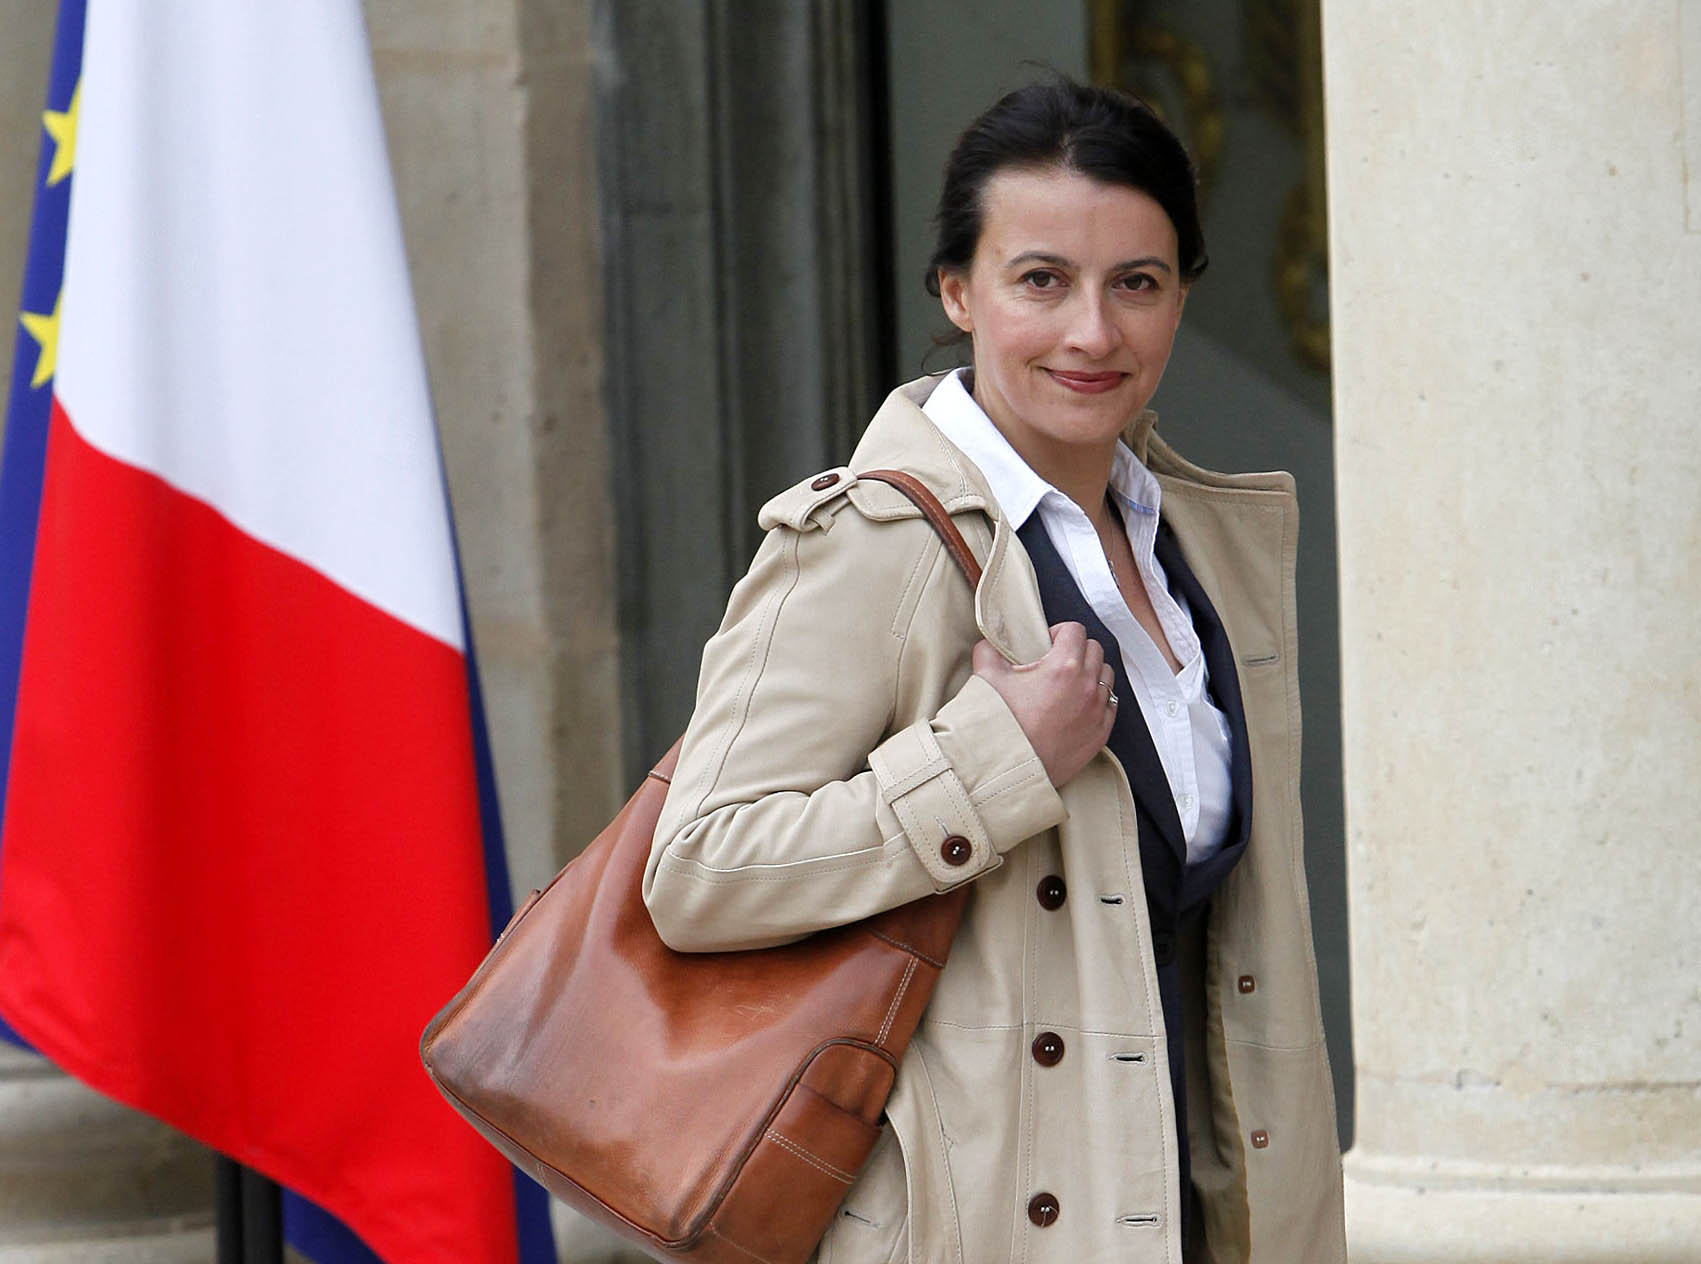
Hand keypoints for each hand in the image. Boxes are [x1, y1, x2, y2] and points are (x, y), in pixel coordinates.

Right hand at [972, 623, 1116, 786]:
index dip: (1058, 632)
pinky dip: (1097, 700)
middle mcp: (1086, 686)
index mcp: (1063, 666)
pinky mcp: (1100, 734)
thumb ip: (990, 651)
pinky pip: (1110, 705)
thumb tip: (992, 644)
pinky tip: (1078, 705)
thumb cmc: (998, 726)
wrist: (1007, 770)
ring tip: (1069, 683)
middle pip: (1095, 649)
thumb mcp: (985, 678)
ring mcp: (1096, 711)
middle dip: (1076, 650)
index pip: (1075, 630)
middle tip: (1056, 661)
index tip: (1046, 643)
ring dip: (1091, 673)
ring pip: (1106, 675)